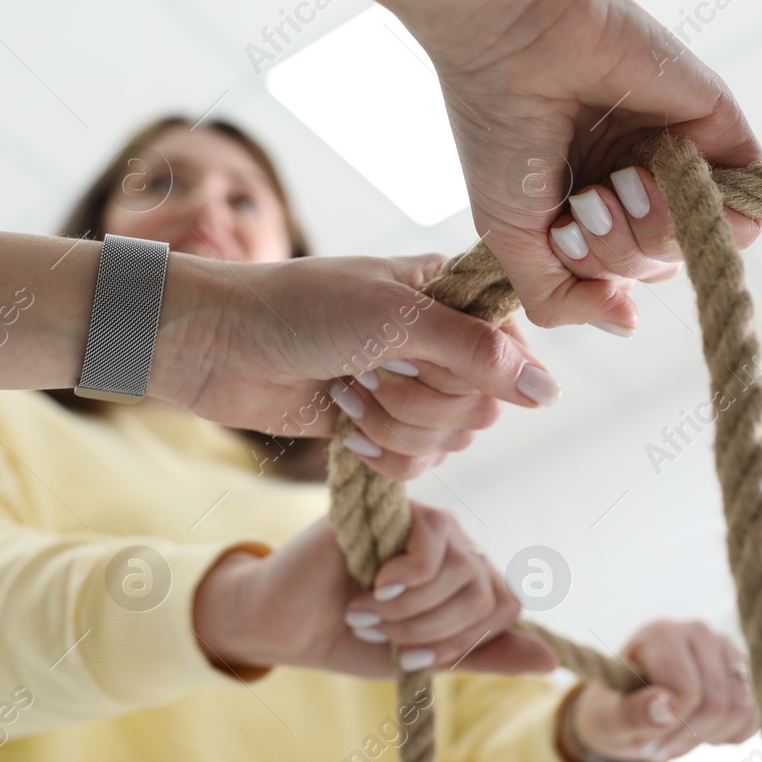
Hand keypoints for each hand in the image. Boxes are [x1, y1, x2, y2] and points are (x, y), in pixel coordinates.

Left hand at [155, 253, 559, 479]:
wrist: (212, 345)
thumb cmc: (298, 310)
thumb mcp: (397, 319)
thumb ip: (479, 354)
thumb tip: (548, 391)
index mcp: (450, 297)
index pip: (512, 350)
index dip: (483, 372)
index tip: (430, 360)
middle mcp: (438, 342)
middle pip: (483, 406)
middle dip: (424, 404)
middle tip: (373, 373)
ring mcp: (408, 387)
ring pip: (451, 441)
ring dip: (395, 428)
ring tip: (347, 394)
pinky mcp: (379, 427)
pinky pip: (417, 464)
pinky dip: (381, 455)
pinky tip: (343, 429)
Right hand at [193, 502, 554, 677]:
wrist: (287, 624)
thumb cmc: (352, 639)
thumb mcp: (425, 658)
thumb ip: (484, 655)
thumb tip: (550, 662)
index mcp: (468, 580)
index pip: (505, 607)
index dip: (464, 642)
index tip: (413, 659)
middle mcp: (457, 547)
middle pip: (485, 592)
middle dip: (432, 629)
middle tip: (381, 634)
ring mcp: (429, 525)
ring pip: (462, 572)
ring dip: (410, 610)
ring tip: (366, 613)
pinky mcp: (400, 509)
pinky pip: (434, 544)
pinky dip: (405, 580)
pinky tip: (373, 586)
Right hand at [424, 0, 761, 332]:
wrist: (512, 35)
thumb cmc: (498, 126)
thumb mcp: (514, 241)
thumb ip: (561, 299)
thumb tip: (625, 323)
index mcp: (598, 203)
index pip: (630, 275)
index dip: (600, 272)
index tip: (561, 231)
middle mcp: (644, 181)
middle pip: (666, 264)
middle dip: (620, 251)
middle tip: (587, 202)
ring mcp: (685, 155)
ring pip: (708, 242)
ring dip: (655, 234)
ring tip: (615, 185)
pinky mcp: (721, 126)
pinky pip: (748, 205)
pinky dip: (703, 210)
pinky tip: (649, 177)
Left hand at [568, 620, 756, 761]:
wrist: (629, 710)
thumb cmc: (615, 711)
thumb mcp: (610, 719)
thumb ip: (633, 713)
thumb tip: (668, 706)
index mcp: (661, 635)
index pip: (689, 692)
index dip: (671, 728)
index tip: (646, 740)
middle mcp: (698, 632)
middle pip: (717, 703)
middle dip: (689, 738)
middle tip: (660, 748)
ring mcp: (725, 648)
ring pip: (741, 709)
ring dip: (709, 738)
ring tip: (678, 739)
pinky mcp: (743, 670)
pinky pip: (754, 716)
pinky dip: (729, 735)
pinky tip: (701, 732)